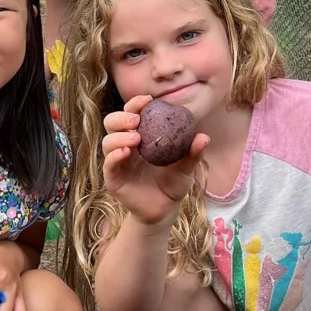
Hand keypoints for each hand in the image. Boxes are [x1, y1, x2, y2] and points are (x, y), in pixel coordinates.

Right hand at [102, 95, 208, 228]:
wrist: (165, 210)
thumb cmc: (172, 184)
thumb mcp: (186, 168)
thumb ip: (192, 154)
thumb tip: (203, 137)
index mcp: (140, 136)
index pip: (131, 114)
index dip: (135, 104)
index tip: (148, 100)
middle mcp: (125, 145)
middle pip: (112, 122)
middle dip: (122, 117)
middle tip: (137, 119)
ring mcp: (117, 162)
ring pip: (107, 141)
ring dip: (120, 135)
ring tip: (136, 138)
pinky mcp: (113, 179)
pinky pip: (108, 163)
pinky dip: (114, 155)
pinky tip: (126, 152)